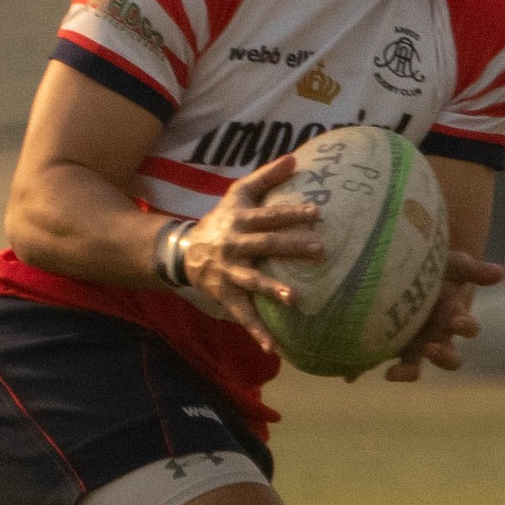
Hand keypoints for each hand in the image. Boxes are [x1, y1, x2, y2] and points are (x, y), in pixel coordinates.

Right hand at [175, 153, 322, 348]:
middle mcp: (234, 245)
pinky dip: (256, 331)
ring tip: (294, 299)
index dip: (290, 213)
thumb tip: (295, 157)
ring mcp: (228, 272)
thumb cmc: (222, 219)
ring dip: (271, 289)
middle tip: (320, 249)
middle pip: (264, 244)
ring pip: (251, 280)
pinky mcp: (225, 295)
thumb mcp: (238, 193)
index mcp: (240, 220)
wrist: (184, 250)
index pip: (268, 215)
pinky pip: (242, 314)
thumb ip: (266, 177)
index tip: (316, 212)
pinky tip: (273, 347)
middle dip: (290, 247)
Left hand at [384, 249, 503, 380]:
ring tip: (395, 372)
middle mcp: (437, 337)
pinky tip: (373, 373)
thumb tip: (500, 273)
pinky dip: (383, 371)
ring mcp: (413, 345)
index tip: (456, 321)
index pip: (468, 328)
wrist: (404, 267)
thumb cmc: (435, 268)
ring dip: (408, 372)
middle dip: (443, 356)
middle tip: (430, 348)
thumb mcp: (454, 264)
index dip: (465, 327)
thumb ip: (474, 270)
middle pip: (450, 360)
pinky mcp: (389, 347)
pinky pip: (388, 364)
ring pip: (416, 368)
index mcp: (455, 318)